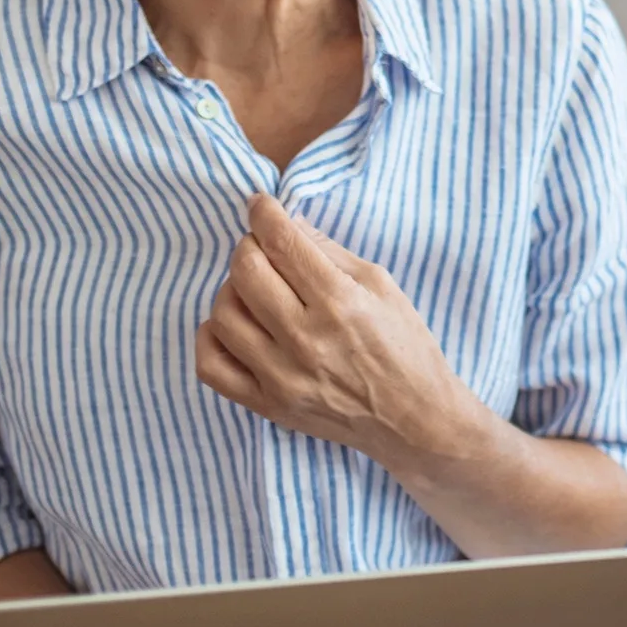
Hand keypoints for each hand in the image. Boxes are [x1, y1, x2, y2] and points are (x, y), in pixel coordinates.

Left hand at [195, 192, 490, 474]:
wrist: (415, 421)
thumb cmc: (406, 348)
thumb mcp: (382, 286)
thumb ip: (331, 253)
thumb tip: (288, 224)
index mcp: (339, 302)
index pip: (281, 242)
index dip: (263, 213)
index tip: (260, 205)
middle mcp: (305, 339)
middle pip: (246, 271)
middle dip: (249, 246)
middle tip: (263, 248)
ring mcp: (282, 376)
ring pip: (222, 314)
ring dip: (232, 290)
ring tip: (254, 291)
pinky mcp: (268, 405)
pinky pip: (211, 366)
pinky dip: (211, 337)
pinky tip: (234, 327)